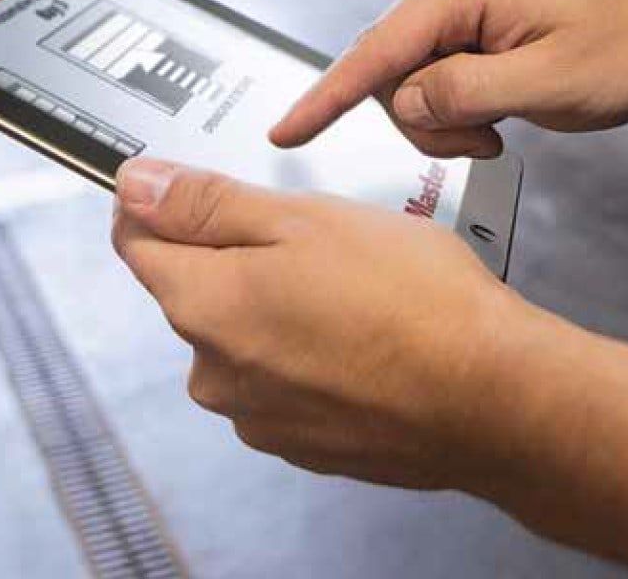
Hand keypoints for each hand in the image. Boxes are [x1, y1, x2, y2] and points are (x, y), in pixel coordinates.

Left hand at [110, 157, 547, 489]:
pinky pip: (285, 381)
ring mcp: (258, 417)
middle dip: (238, 255)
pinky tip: (365, 338)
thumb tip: (134, 185)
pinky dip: (311, 354)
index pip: (135, 241)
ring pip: (244, 337)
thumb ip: (206, 203)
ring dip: (279, 307)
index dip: (157, 201)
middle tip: (315, 235)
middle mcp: (214, 373)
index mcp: (202, 306)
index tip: (192, 183)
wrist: (493, 400)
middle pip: (194, 291)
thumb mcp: (303, 219)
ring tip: (354, 290)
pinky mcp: (302, 444)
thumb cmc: (410, 302)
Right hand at [269, 0, 627, 157]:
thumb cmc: (626, 46)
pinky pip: (424, 70)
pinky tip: (494, 110)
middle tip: (487, 142)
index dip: (327, 99)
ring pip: (403, 80)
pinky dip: (452, 104)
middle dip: (426, 121)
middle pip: (387, 73)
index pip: (376, 52)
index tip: (285, 133)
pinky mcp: (458, 11)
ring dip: (443, 117)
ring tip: (499, 126)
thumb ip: (467, 94)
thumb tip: (404, 101)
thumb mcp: (551, 85)